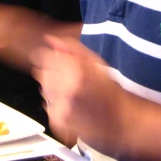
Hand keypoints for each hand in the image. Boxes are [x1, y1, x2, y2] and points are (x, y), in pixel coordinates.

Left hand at [30, 35, 128, 151]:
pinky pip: (48, 107)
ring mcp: (62, 107)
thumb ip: (71, 47)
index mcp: (76, 70)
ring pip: (44, 91)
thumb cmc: (109, 89)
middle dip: (52, 74)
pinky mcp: (59, 121)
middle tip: (69, 80)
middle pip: (42, 74)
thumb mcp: (95, 61)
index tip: (57, 61)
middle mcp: (67, 89)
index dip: (49, 58)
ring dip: (54, 90)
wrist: (119, 119)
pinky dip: (56, 105)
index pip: (44, 58)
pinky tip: (72, 105)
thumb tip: (49, 39)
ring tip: (73, 94)